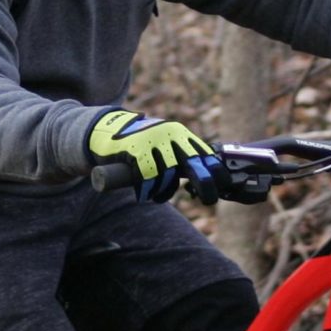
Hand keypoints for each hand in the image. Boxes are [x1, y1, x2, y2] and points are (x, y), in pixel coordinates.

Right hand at [89, 109, 216, 200]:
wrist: (105, 129)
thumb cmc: (139, 143)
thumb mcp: (164, 142)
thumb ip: (181, 155)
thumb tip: (205, 178)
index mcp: (179, 133)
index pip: (205, 153)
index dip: (217, 171)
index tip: (224, 186)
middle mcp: (169, 135)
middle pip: (194, 165)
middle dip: (205, 185)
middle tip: (209, 200)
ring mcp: (152, 141)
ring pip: (167, 176)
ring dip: (163, 192)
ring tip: (156, 195)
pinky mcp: (135, 150)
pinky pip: (148, 178)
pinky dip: (147, 190)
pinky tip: (144, 193)